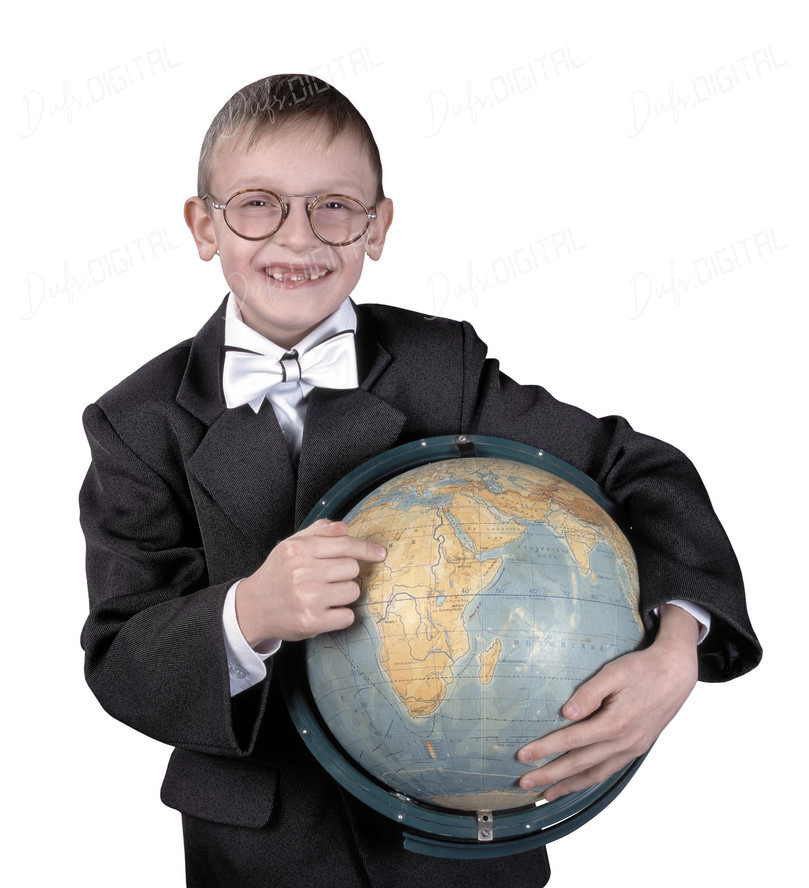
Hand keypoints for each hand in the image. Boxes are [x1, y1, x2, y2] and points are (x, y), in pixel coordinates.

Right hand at [235, 519, 385, 647]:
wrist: (252, 607)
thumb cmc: (277, 574)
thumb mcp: (291, 545)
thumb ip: (318, 531)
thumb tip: (345, 527)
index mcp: (299, 550)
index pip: (344, 545)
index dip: (366, 549)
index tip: (380, 553)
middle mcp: (303, 573)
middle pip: (352, 568)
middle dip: (346, 573)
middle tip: (328, 579)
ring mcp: (308, 598)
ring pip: (353, 591)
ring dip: (344, 593)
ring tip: (325, 595)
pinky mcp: (312, 622)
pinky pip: (347, 616)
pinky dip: (341, 614)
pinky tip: (326, 611)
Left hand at [517, 604, 699, 800]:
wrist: (676, 674)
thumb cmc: (642, 669)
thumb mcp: (613, 673)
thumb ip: (589, 693)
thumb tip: (566, 713)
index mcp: (615, 723)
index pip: (571, 740)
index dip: (545, 749)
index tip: (523, 756)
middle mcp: (624, 742)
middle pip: (580, 765)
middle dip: (550, 776)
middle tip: (525, 782)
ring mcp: (632, 749)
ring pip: (596, 774)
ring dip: (569, 786)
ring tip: (547, 794)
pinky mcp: (636, 749)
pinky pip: (609, 771)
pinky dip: (590, 780)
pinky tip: (578, 782)